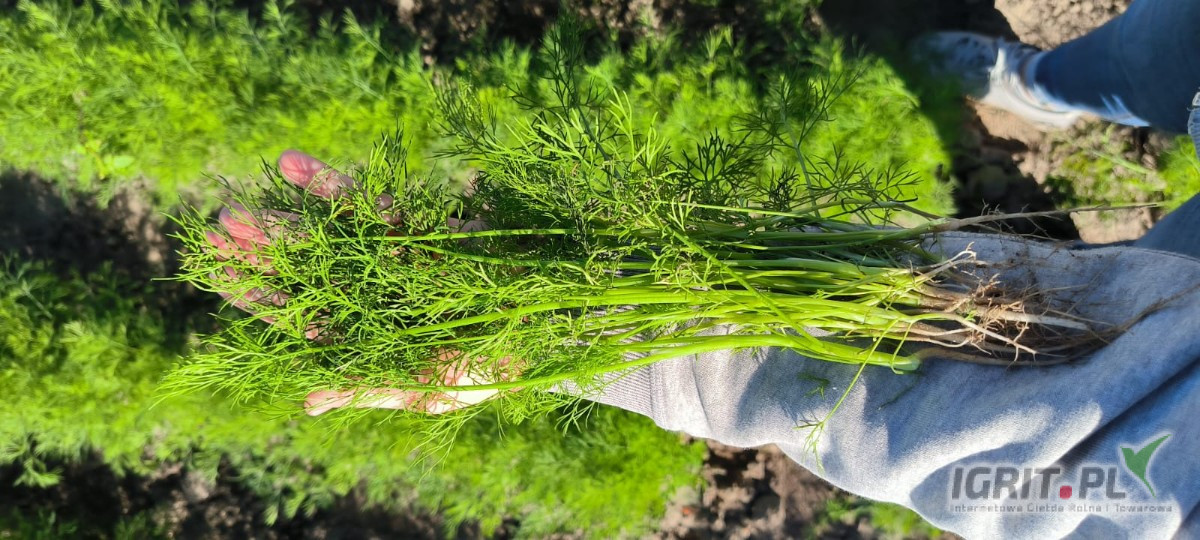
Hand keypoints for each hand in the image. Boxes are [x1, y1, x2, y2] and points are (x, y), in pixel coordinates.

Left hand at [206, 150, 502, 415]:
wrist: (551, 329)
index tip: (218, 274)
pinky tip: (294, 165)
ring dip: (285, 217)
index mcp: (366, 337)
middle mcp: (370, 295)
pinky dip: (332, 185)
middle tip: (217, 227)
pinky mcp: (418, 227)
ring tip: (242, 202)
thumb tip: (307, 402)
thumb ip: (368, 386)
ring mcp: (391, 259)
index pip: (297, 317)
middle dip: (262, 251)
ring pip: (326, 234)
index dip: (257, 296)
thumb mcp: (430, 389)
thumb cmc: (490, 369)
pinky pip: (369, 203)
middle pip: (304, 271)